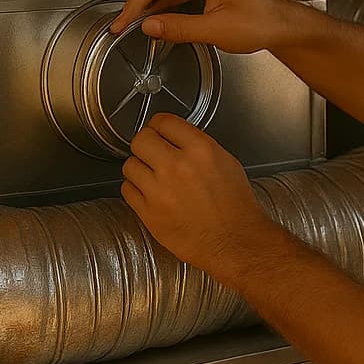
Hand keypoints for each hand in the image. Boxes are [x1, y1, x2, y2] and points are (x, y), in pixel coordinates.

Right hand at [108, 0, 297, 53]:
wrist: (280, 26)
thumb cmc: (261, 23)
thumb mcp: (217, 30)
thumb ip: (180, 28)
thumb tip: (149, 26)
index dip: (136, 2)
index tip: (124, 21)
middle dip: (136, 2)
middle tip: (121, 24)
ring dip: (146, 5)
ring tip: (129, 24)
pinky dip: (160, 6)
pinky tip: (151, 19)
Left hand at [120, 113, 280, 282]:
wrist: (234, 241)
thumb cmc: (236, 208)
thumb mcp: (228, 164)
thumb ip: (200, 147)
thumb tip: (177, 140)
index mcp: (201, 150)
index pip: (164, 121)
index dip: (160, 125)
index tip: (159, 131)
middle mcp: (177, 166)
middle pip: (141, 139)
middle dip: (146, 144)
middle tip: (152, 152)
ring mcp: (159, 190)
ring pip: (129, 165)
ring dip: (139, 168)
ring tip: (153, 177)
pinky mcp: (147, 212)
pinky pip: (127, 190)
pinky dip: (136, 189)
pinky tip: (150, 194)